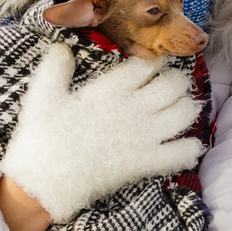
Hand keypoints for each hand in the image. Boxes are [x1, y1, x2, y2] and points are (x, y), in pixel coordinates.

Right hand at [2, 43, 203, 222]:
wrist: (44, 184)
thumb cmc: (42, 139)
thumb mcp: (42, 97)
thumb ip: (54, 69)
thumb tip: (60, 47)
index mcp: (111, 89)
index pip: (148, 64)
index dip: (156, 61)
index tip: (155, 63)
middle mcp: (134, 108)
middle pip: (174, 84)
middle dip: (177, 80)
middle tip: (173, 83)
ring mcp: (143, 135)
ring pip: (184, 113)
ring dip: (187, 108)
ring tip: (182, 107)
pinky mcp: (146, 162)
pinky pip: (181, 152)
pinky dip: (189, 147)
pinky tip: (187, 143)